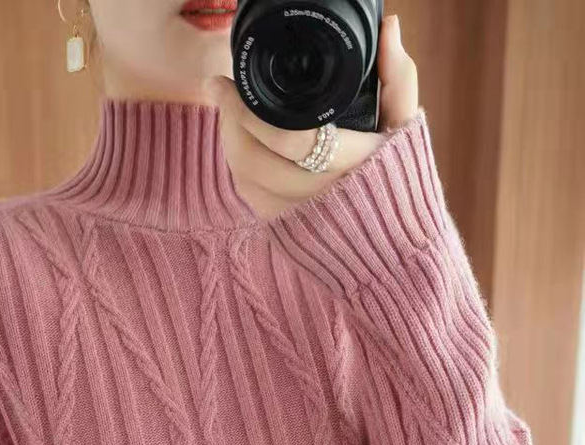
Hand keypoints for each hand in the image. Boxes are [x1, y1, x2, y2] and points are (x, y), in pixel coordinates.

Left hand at [203, 14, 418, 220]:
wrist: (387, 237)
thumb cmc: (395, 175)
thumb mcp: (403, 126)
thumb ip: (397, 78)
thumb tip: (389, 28)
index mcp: (348, 164)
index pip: (289, 139)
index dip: (248, 111)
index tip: (226, 83)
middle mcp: (317, 195)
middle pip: (252, 158)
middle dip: (229, 120)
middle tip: (221, 91)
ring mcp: (295, 215)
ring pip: (243, 176)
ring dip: (230, 140)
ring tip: (231, 113)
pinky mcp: (280, 227)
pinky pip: (246, 192)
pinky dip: (238, 164)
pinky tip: (242, 143)